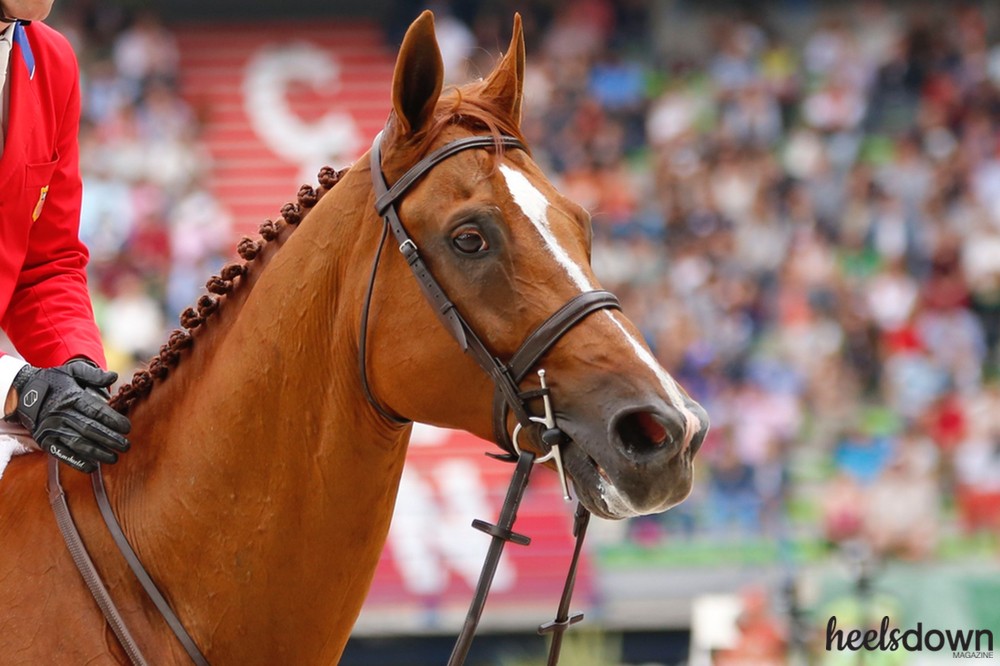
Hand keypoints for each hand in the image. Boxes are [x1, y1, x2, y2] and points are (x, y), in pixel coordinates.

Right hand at [10, 360, 130, 472]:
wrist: (22, 392)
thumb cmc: (55, 381)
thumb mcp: (72, 371)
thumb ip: (93, 374)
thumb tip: (114, 376)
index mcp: (71, 397)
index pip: (95, 410)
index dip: (112, 420)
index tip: (127, 428)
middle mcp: (61, 414)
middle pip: (89, 428)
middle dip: (109, 439)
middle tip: (126, 446)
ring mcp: (51, 429)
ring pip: (77, 443)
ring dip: (97, 452)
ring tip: (114, 458)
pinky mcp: (44, 440)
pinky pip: (62, 453)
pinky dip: (77, 462)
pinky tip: (92, 467)